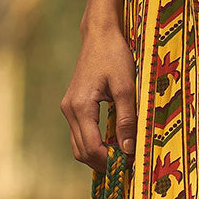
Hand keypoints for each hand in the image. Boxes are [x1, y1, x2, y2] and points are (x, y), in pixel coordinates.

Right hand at [60, 24, 136, 171]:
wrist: (100, 35)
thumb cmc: (114, 55)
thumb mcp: (126, 87)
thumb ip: (127, 119)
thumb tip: (128, 149)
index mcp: (81, 106)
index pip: (92, 147)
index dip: (110, 161)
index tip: (130, 163)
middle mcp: (69, 110)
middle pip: (82, 152)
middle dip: (103, 163)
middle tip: (128, 164)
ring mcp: (68, 109)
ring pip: (78, 147)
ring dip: (98, 157)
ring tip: (121, 156)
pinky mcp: (72, 107)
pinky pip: (80, 136)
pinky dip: (93, 146)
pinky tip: (112, 145)